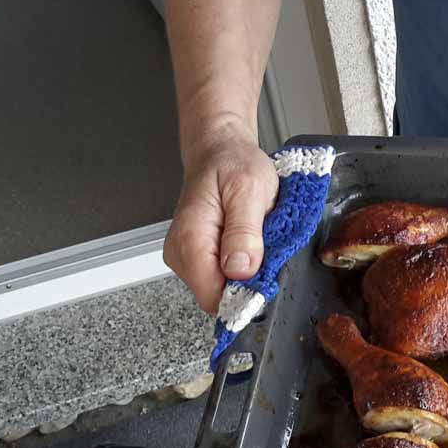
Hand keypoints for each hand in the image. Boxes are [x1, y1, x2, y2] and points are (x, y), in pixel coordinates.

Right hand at [163, 133, 278, 314]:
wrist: (220, 151)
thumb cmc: (234, 164)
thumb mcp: (249, 191)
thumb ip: (244, 232)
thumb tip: (241, 270)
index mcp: (192, 239)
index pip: (212, 296)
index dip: (243, 295)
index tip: (265, 278)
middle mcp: (182, 253)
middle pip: (217, 296)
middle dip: (246, 283)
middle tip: (264, 249)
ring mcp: (187, 257)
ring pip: (220, 289)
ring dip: (244, 273)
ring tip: (255, 240)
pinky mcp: (196, 256)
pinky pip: (221, 276)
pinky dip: (240, 266)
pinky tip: (247, 243)